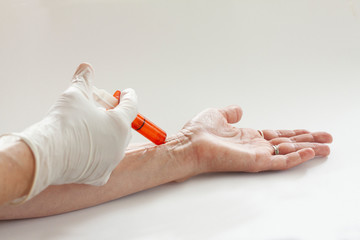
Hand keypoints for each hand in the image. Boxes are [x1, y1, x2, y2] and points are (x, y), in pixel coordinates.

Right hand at [12, 63, 137, 200]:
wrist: (46, 155)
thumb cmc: (64, 123)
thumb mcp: (74, 96)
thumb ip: (84, 80)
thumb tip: (86, 67)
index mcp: (120, 124)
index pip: (131, 106)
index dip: (128, 96)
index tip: (125, 92)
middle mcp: (120, 145)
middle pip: (123, 126)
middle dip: (115, 116)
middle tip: (102, 109)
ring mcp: (111, 162)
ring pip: (113, 145)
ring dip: (106, 136)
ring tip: (91, 128)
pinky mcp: (99, 176)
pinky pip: (103, 163)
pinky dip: (98, 156)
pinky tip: (88, 150)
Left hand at [180, 105, 331, 173]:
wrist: (188, 143)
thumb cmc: (198, 132)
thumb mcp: (218, 115)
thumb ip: (231, 113)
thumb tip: (239, 109)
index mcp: (247, 137)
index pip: (276, 135)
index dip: (293, 133)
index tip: (309, 131)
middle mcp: (254, 146)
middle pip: (287, 143)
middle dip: (307, 141)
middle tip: (327, 139)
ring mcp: (255, 155)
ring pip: (288, 152)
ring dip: (308, 149)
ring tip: (326, 147)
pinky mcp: (254, 162)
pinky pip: (280, 161)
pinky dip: (296, 157)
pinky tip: (310, 153)